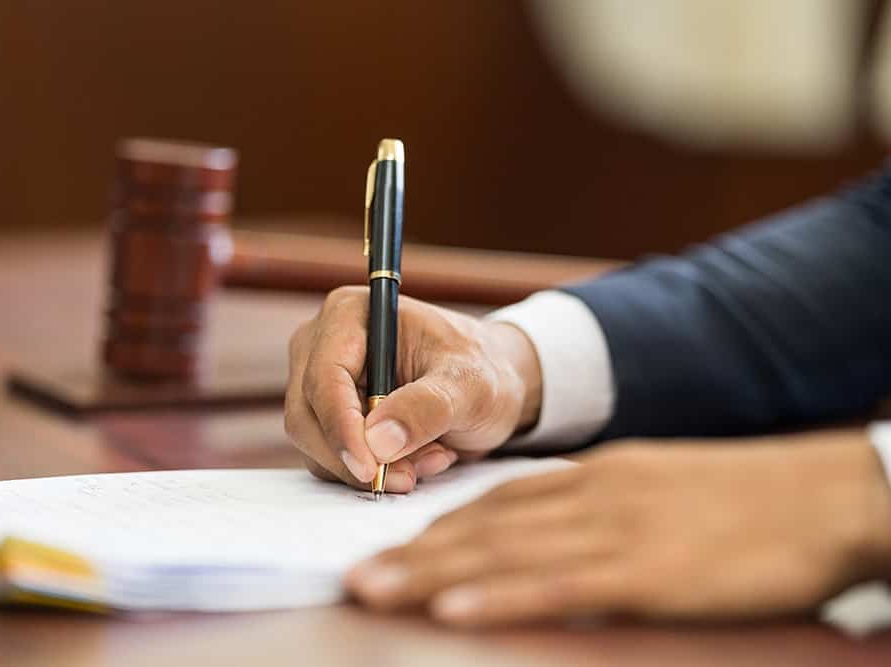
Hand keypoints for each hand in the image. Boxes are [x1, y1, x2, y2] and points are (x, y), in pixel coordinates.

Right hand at [285, 287, 541, 492]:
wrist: (493, 385)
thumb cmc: (483, 370)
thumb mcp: (471, 386)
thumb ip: (427, 408)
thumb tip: (377, 441)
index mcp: (350, 314)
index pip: (324, 378)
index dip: (341, 428)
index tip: (369, 469)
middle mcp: (323, 344)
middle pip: (307, 417)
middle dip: (358, 456)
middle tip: (410, 477)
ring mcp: (321, 384)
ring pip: (316, 446)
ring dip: (373, 468)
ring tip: (433, 456)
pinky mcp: (330, 418)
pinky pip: (332, 460)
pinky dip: (374, 472)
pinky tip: (418, 459)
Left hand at [346, 430, 890, 626]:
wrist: (824, 493)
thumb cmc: (745, 499)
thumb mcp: (659, 487)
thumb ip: (603, 505)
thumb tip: (552, 532)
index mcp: (595, 475)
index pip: (499, 501)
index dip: (440, 526)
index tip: (394, 545)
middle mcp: (591, 495)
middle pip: (485, 525)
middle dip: (414, 551)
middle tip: (354, 573)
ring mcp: (616, 530)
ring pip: (504, 552)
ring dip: (431, 573)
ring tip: (373, 588)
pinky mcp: (647, 572)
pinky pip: (557, 586)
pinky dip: (499, 598)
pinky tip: (454, 610)